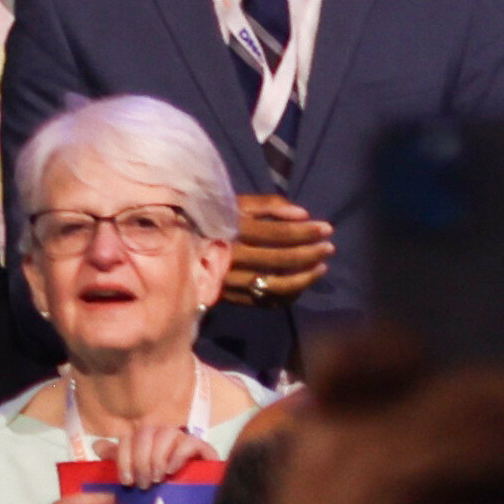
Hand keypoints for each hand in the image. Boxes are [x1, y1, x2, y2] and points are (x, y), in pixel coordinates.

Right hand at [219, 191, 335, 303]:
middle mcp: (232, 256)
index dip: (305, 231)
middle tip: (330, 247)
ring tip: (322, 267)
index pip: (277, 233)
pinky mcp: (230, 296)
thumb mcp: (234, 203)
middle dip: (310, 253)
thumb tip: (302, 213)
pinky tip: (300, 285)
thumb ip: (267, 205)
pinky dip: (287, 295)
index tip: (326, 228)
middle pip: (280, 259)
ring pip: (276, 285)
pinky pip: (265, 300)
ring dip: (304, 278)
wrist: (173, 243)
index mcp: (232, 229)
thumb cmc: (209, 216)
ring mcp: (231, 280)